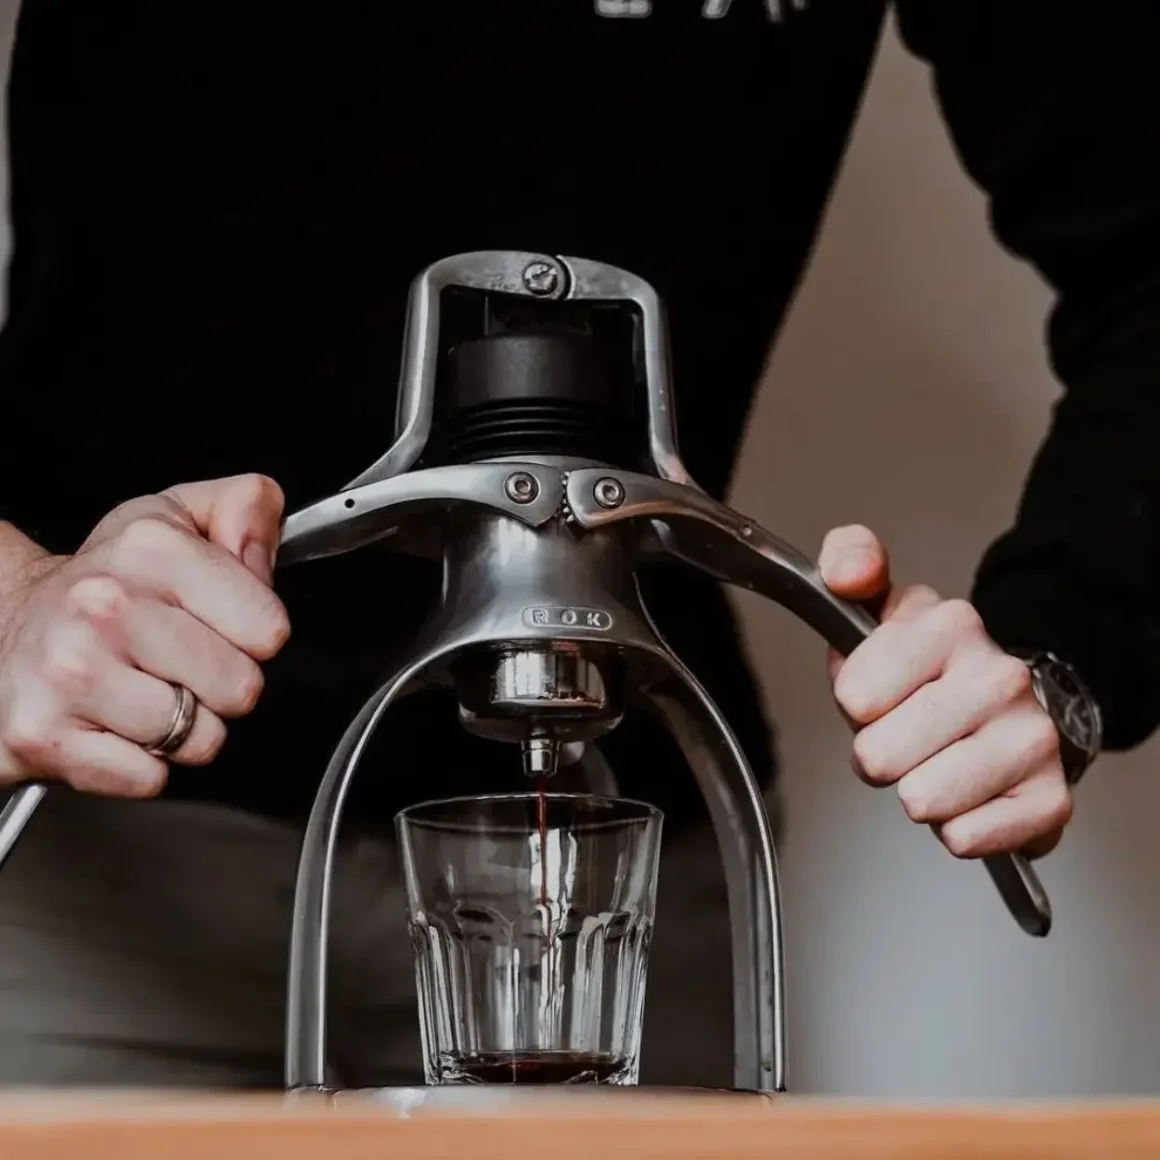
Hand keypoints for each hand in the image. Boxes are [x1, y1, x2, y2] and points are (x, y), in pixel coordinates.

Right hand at [0, 475, 290, 795]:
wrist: (3, 627)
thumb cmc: (106, 583)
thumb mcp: (176, 522)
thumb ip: (244, 509)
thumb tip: (263, 541)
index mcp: (149, 547)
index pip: (269, 628)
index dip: (258, 635)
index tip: (223, 625)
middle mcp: (104, 605)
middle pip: (241, 688)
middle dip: (223, 685)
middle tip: (181, 663)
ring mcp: (70, 672)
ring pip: (200, 739)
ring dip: (185, 728)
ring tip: (144, 691)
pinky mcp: (43, 736)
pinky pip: (149, 778)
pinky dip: (141, 764)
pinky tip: (113, 725)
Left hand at [819, 525, 1071, 858]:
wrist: (1004, 708)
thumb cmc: (925, 669)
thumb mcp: (878, 607)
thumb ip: (849, 565)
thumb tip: (848, 572)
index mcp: (951, 625)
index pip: (854, 695)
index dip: (855, 704)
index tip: (876, 692)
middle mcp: (999, 676)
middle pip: (878, 755)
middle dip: (878, 753)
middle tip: (906, 733)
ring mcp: (1031, 737)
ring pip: (920, 800)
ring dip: (916, 790)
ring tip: (936, 760)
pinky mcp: (1050, 798)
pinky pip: (964, 837)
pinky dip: (955, 827)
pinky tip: (969, 794)